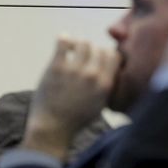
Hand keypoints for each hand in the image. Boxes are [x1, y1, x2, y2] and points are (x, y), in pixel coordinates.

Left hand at [22, 36, 119, 160]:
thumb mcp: (100, 104)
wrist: (52, 128)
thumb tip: (111, 68)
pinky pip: (63, 41)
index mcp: (105, 84)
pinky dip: (64, 40)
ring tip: (72, 53)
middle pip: (98, 48)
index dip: (107, 55)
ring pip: (83, 42)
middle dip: (92, 53)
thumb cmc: (76, 119)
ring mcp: (75, 70)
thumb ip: (107, 85)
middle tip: (83, 59)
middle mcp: (93, 75)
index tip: (98, 60)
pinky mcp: (57, 67)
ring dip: (78, 46)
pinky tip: (63, 47)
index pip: (114, 55)